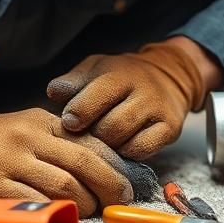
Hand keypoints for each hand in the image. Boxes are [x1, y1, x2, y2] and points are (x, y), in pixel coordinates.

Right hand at [0, 107, 133, 217]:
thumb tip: (97, 166)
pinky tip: (60, 218)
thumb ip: (55, 142)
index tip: (128, 184)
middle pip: (84, 161)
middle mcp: (30, 136)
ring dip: (85, 203)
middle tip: (120, 203)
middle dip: (110, 185)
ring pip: (63, 183)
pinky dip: (52, 212)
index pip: (90, 140)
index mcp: (42, 121)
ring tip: (89, 212)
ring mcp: (10, 158)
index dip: (114, 165)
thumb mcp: (23, 128)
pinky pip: (32, 201)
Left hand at [46, 41, 206, 158]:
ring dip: (106, 146)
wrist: (168, 76)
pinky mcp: (170, 128)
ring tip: (99, 140)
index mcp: (120, 73)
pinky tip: (120, 146)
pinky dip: (126, 153)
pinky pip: (142, 150)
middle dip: (91, 135)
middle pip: (109, 126)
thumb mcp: (96, 68)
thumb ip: (74, 80)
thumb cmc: (121, 76)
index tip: (68, 123)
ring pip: (124, 139)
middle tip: (83, 135)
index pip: (96, 97)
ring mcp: (158, 110)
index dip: (77, 113)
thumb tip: (53, 92)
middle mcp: (143, 90)